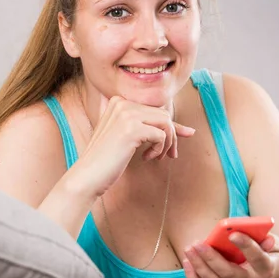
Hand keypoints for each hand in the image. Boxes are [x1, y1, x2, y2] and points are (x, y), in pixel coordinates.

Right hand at [73, 94, 194, 197]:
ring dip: (168, 142)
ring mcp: (126, 115)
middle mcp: (122, 103)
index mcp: (118, 101)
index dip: (171, 126)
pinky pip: (162, 135)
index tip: (180, 140)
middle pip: (164, 115)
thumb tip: (191, 130)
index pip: (155, 109)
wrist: (87, 176)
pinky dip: (160, 149)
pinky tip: (146, 158)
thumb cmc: (108, 159)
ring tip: (158, 157)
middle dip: (171, 136)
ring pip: (166, 123)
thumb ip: (154, 129)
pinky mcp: (132, 129)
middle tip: (169, 155)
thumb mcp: (131, 138)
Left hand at [182, 233, 278, 277]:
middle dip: (211, 258)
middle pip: (229, 273)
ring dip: (198, 265)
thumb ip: (268, 239)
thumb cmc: (266, 253)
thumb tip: (260, 235)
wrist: (265, 275)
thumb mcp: (273, 244)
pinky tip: (187, 262)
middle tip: (198, 243)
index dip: (245, 246)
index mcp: (265, 268)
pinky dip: (193, 277)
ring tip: (189, 249)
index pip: (257, 258)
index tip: (232, 234)